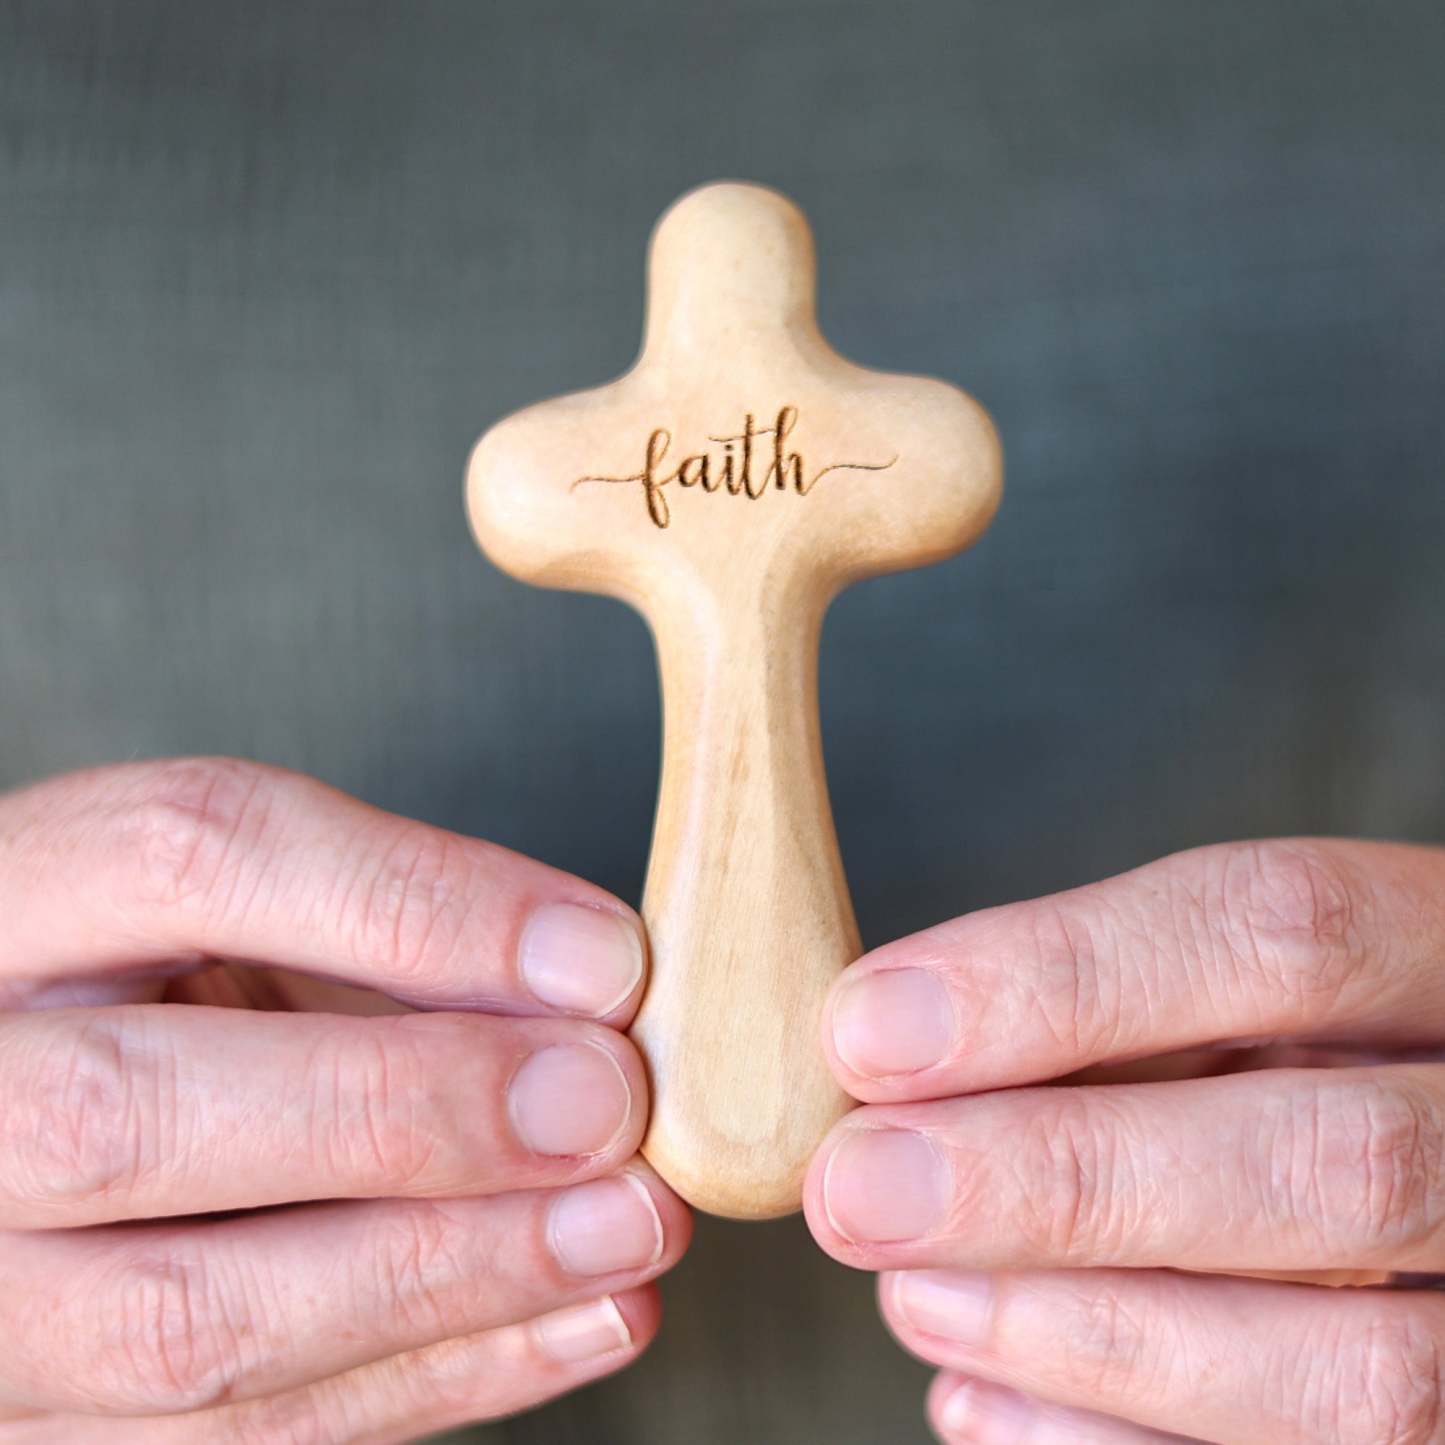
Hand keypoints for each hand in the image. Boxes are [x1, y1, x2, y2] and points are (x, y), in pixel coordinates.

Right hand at [0, 758, 689, 1442]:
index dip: (414, 906)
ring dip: (455, 1278)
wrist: (15, 1097)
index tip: (600, 959)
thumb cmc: (142, 980)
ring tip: (631, 1229)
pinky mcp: (36, 1428)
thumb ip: (380, 923)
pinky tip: (574, 1321)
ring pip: (188, 1320)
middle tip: (606, 1108)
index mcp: (3, 905)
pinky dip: (434, 1381)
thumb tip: (587, 987)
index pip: (188, 859)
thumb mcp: (232, 905)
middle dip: (409, 1114)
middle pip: (135, 1114)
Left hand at [805, 839, 1444, 1442]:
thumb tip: (892, 1049)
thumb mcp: (1248, 985)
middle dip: (1061, 1180)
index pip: (1282, 932)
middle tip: (858, 1187)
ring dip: (1089, 1336)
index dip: (1060, 979)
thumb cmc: (1305, 1053)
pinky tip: (984, 1401)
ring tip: (912, 1297)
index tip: (867, 1028)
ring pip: (1362, 1372)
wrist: (1439, 1146)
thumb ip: (1115, 1003)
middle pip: (1332, 1162)